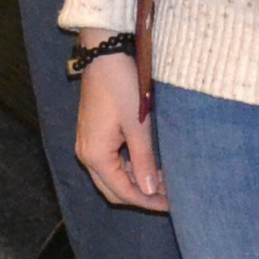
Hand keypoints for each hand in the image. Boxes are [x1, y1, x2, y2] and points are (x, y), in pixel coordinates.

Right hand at [74, 51, 166, 210]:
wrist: (104, 54)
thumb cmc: (122, 86)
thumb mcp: (138, 125)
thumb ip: (143, 160)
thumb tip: (150, 190)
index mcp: (95, 155)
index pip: (123, 192)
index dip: (148, 201)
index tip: (172, 205)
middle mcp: (86, 154)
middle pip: (113, 190)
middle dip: (141, 196)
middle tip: (169, 197)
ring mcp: (86, 144)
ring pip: (110, 177)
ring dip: (135, 182)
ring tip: (162, 181)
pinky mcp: (91, 134)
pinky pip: (108, 163)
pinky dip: (127, 169)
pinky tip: (147, 164)